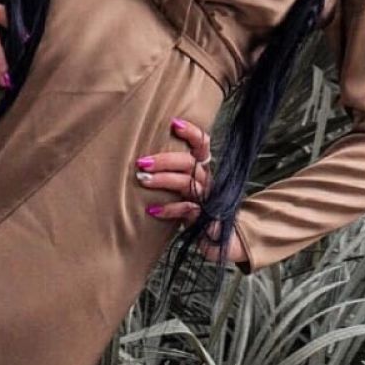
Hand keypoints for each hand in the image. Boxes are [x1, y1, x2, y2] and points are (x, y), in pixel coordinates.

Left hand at [135, 116, 247, 263]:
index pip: (203, 144)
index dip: (191, 132)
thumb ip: (174, 175)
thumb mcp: (186, 191)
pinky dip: (169, 209)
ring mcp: (207, 199)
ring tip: (142, 179)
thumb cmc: (197, 212)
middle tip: (141, 161)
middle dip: (165, 159)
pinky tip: (152, 210)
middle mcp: (207, 181)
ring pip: (187, 182)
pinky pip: (188, 209)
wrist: (223, 242)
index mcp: (204, 170)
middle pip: (190, 162)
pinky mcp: (205, 219)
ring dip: (163, 179)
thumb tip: (143, 161)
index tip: (173, 122)